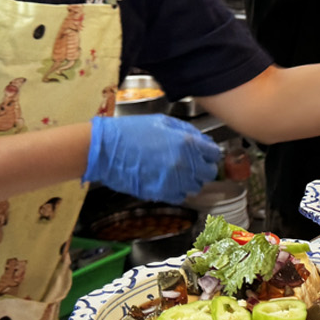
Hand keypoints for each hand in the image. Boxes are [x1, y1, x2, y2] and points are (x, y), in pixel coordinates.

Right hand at [86, 115, 220, 202]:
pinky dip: (178, 191)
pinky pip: (179, 196)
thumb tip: (203, 141)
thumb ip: (187, 131)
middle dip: (203, 168)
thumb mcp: (163, 122)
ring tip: (178, 172)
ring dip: (190, 180)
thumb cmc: (132, 131)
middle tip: (193, 164)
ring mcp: (173, 180)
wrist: (106, 149)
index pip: (214, 154)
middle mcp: (184, 163)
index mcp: (187, 142)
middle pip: (208, 173)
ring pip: (195, 187)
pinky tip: (169, 181)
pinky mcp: (160, 193)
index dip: (210, 154)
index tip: (205, 154)